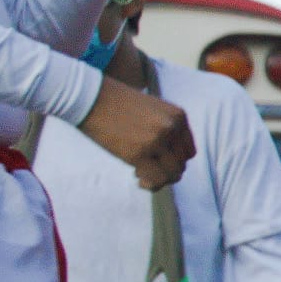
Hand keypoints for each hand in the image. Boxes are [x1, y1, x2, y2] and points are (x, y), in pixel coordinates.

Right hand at [77, 77, 193, 189]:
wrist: (92, 98)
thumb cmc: (118, 103)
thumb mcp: (153, 109)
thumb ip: (166, 129)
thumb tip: (169, 159)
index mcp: (178, 116)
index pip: (189, 151)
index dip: (175, 161)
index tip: (160, 163)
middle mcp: (171, 128)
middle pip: (180, 164)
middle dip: (167, 172)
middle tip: (150, 171)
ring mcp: (156, 140)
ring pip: (171, 174)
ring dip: (160, 180)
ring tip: (144, 176)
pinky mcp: (138, 153)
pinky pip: (155, 178)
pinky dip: (150, 183)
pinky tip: (138, 179)